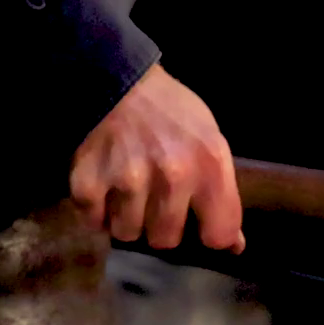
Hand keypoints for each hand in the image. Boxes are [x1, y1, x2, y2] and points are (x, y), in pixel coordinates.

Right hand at [70, 64, 244, 251]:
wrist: (116, 79)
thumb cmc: (171, 112)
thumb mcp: (210, 140)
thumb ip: (223, 193)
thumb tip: (234, 245)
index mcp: (210, 165)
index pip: (218, 236)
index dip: (209, 235)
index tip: (200, 225)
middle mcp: (173, 176)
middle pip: (166, 240)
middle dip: (160, 225)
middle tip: (154, 197)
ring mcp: (129, 180)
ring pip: (128, 233)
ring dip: (126, 217)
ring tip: (127, 187)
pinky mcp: (89, 182)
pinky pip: (93, 222)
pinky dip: (95, 210)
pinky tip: (103, 185)